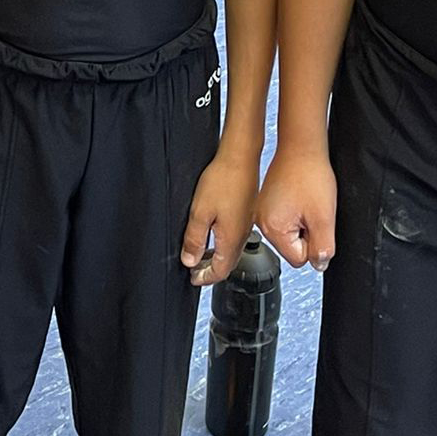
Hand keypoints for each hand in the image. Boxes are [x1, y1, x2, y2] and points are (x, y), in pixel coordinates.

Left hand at [181, 148, 258, 285]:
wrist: (241, 157)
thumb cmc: (223, 180)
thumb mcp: (200, 212)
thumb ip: (194, 239)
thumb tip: (189, 260)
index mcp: (231, 239)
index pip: (220, 271)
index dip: (205, 278)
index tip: (192, 278)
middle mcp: (242, 235)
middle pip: (228, 264)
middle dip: (211, 270)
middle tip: (195, 270)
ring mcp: (246, 224)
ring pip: (232, 251)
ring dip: (217, 257)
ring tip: (201, 255)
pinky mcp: (247, 213)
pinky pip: (235, 237)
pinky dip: (223, 244)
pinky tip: (214, 234)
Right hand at [257, 146, 336, 272]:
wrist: (301, 147)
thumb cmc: (310, 175)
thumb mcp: (324, 218)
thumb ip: (323, 248)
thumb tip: (320, 263)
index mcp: (272, 229)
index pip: (299, 258)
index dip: (313, 243)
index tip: (315, 222)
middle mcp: (261, 222)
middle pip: (292, 247)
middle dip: (306, 232)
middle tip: (311, 210)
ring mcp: (262, 210)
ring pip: (289, 233)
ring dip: (301, 222)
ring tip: (305, 201)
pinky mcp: (266, 202)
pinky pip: (285, 219)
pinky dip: (295, 211)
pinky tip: (300, 197)